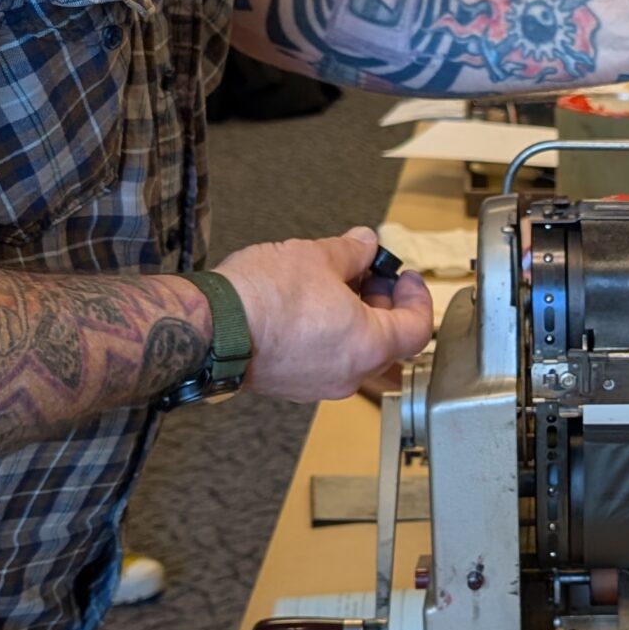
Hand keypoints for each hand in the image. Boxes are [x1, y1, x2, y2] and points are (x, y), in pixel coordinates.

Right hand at [216, 227, 434, 401]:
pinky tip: (310, 307)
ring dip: (356, 321)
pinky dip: (331, 336)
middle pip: (388, 343)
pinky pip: (326, 361)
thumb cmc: (264, 297)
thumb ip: (352, 251)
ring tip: (334, 285)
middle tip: (368, 274)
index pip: (418, 330)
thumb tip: (365, 244)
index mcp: (368, 345)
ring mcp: (319, 385)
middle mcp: (349, 375)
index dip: (418, 298)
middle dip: (384, 305)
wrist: (210, 329)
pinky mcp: (292, 385)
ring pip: (356, 354)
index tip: (405, 277)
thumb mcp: (318, 256)